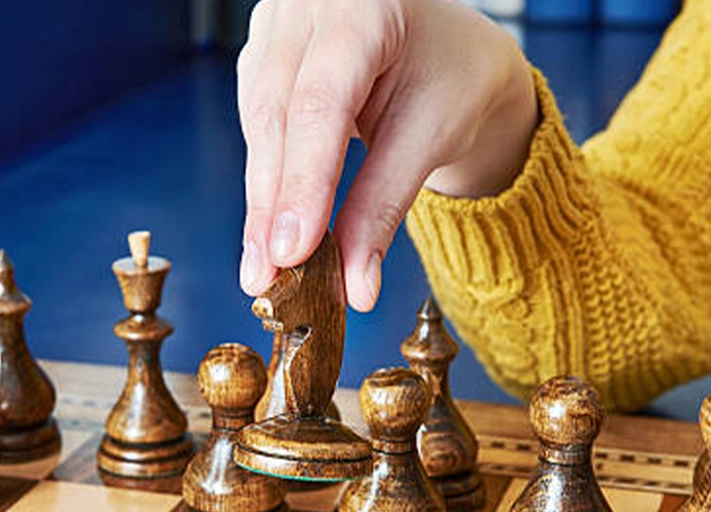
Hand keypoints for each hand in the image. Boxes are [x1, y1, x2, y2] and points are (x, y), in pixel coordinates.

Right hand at [236, 0, 536, 310]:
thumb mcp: (432, 136)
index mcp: (364, 7)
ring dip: (262, 204)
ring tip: (266, 270)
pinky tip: (269, 230)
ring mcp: (278, 27)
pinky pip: (256, 126)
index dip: (303, 183)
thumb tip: (354, 285)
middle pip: (277, 117)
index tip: (293, 252)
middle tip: (270, 278)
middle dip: (273, 206)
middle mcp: (309, 5)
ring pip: (258, 126)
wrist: (450, 47)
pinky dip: (267, 182)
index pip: (321, 104)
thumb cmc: (453, 73)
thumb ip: (384, 207)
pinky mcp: (263, 56)